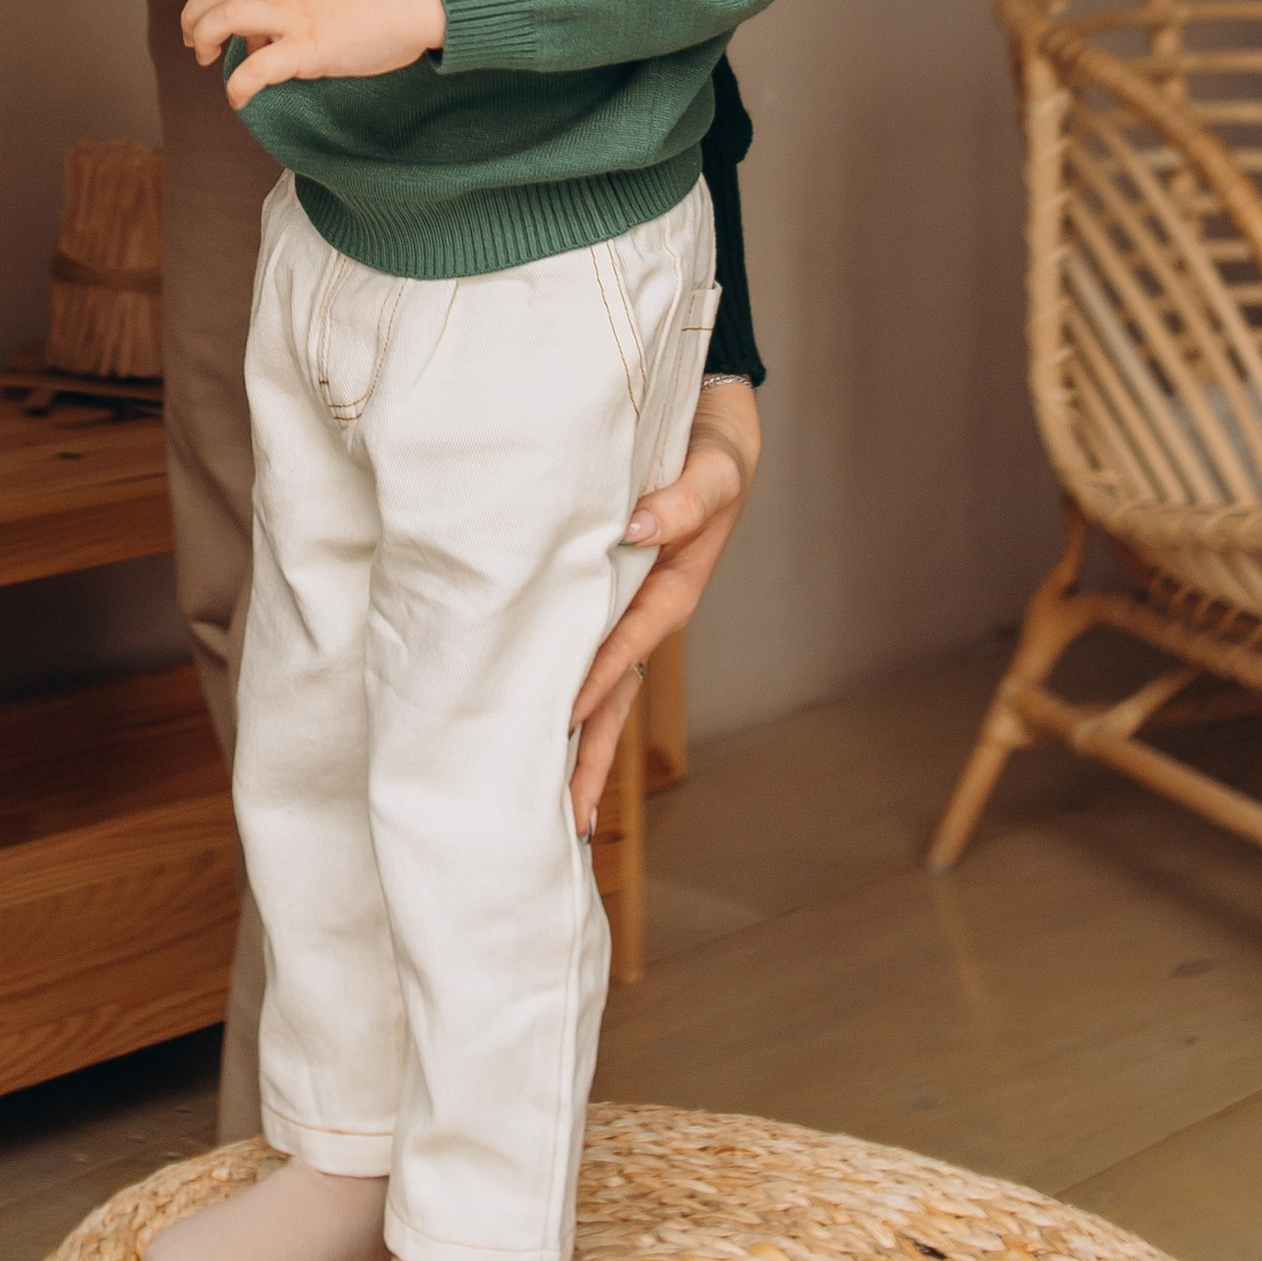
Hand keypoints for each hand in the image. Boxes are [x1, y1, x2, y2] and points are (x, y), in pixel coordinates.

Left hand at [177, 0, 445, 110]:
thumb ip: (308, 8)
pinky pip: (258, 67)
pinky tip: (238, 99)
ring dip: (203, 37)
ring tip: (204, 61)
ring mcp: (296, 17)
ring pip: (225, 16)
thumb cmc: (391, 0)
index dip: (232, 15)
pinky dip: (237, 84)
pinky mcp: (310, 48)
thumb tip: (288, 41)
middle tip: (192, 42)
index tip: (245, 41)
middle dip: (194, 16)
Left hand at [567, 376, 759, 836]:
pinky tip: (546, 738)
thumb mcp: (711, 475)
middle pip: (616, 697)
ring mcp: (631, 616)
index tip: (564, 721)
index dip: (596, 679)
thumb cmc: (712, 459)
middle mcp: (649, 616)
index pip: (626, 644)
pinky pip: (591, 663)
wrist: (714, 440)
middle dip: (591, 757)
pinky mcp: (613, 605)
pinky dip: (575, 705)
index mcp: (672, 590)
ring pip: (604, 695)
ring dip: (581, 749)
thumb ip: (681, 501)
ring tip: (552, 810)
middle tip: (563, 819)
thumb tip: (637, 525)